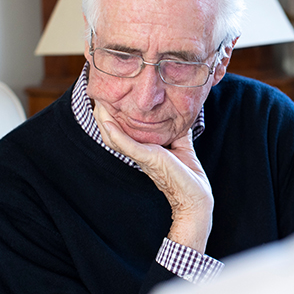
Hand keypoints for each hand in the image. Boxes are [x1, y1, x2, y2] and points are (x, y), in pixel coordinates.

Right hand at [93, 102, 213, 252]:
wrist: (195, 197)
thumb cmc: (188, 174)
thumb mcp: (182, 143)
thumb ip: (176, 128)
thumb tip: (179, 111)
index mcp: (144, 150)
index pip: (124, 132)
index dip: (114, 116)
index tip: (109, 99)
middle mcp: (139, 153)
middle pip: (113, 133)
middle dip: (104, 115)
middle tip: (98, 96)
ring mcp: (142, 156)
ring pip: (114, 138)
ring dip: (104, 121)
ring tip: (98, 103)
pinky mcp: (148, 158)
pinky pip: (127, 145)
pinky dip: (116, 133)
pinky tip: (107, 121)